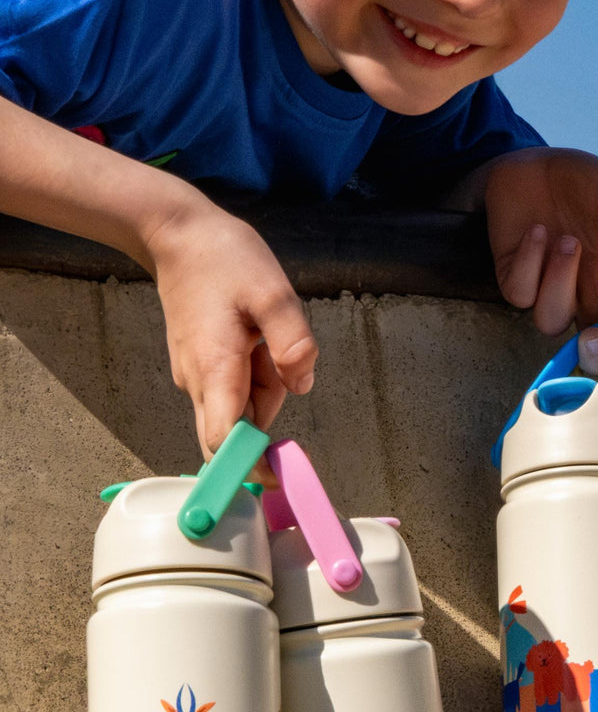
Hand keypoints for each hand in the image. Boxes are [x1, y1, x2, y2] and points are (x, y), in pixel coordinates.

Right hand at [143, 200, 317, 465]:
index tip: (279, 476)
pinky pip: (237, 387)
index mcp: (215, 369)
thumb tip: (304, 384)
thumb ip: (293, 341)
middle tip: (275, 353)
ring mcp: (198, 377)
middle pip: (239, 430)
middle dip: (269, 410)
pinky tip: (254, 333)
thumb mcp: (273, 292)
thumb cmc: (225, 259)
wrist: (178, 236)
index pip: (223, 443)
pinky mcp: (202, 368)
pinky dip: (256, 372)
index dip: (249, 467)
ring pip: (242, 407)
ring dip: (266, 383)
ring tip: (261, 329)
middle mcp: (200, 382)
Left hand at [484, 148, 597, 373]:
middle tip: (594, 335)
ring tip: (567, 239)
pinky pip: (520, 292)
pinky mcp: (514, 276)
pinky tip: (537, 230)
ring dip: (560, 283)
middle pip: (589, 352)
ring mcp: (548, 288)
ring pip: (550, 321)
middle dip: (593, 356)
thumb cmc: (587, 184)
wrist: (537, 163)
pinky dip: (529, 261)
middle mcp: (585, 293)